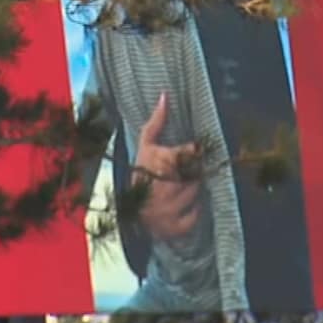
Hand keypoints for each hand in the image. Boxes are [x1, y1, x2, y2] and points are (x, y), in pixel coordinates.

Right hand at [131, 92, 201, 240]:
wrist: (127, 208)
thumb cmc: (140, 171)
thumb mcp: (146, 145)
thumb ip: (157, 121)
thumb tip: (166, 95)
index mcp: (159, 163)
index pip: (191, 153)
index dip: (193, 152)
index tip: (191, 152)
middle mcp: (163, 187)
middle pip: (195, 174)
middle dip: (191, 172)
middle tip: (181, 173)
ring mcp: (166, 210)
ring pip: (195, 193)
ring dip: (191, 190)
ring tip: (179, 187)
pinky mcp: (170, 228)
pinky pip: (192, 218)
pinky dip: (191, 212)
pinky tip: (184, 205)